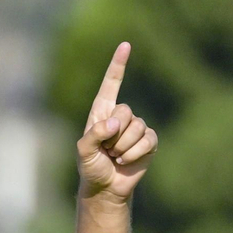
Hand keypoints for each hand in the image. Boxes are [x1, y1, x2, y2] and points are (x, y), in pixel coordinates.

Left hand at [76, 41, 157, 203]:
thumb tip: (114, 124)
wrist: (106, 187)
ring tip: (115, 157)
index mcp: (102, 112)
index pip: (111, 84)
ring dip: (123, 147)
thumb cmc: (91, 167)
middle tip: (107, 150)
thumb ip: (93, 135)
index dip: (118, 65)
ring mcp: (136, 128)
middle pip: (125, 111)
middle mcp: (120, 116)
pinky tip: (126, 162)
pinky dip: (135, 154)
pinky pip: (147, 140)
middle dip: (115, 134)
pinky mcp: (148, 141)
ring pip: (137, 128)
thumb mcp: (83, 151)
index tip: (125, 45)